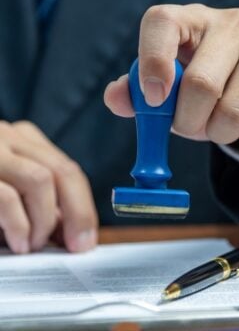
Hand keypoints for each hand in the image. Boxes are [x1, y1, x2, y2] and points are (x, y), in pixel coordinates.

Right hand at [0, 121, 97, 253]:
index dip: (83, 207)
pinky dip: (20, 225)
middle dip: (77, 213)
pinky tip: (19, 243)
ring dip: (45, 220)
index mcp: (23, 140)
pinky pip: (7, 197)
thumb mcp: (11, 190)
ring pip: (41, 179)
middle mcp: (9, 137)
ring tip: (34, 245)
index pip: (67, 169)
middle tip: (76, 246)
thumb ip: (40, 206)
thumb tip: (75, 235)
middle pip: (61, 171)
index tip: (86, 239)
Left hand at [104, 4, 238, 149]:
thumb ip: (137, 90)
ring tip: (221, 125)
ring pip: (236, 112)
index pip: (162, 23)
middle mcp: (233, 22)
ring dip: (221, 134)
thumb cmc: (206, 77)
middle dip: (189, 122)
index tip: (153, 100)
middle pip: (201, 84)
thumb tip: (116, 98)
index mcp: (191, 19)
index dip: (151, 63)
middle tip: (190, 127)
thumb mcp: (170, 81)